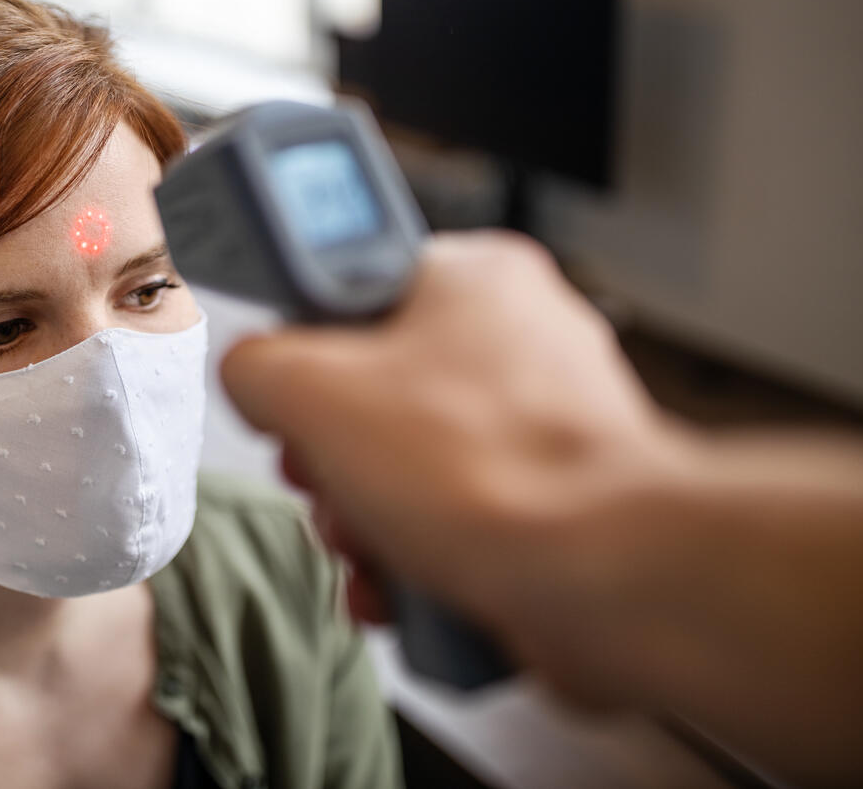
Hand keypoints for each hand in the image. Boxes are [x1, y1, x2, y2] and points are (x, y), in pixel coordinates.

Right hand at [221, 231, 673, 700]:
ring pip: (409, 465)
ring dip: (364, 518)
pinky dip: (417, 557)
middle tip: (323, 475)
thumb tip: (253, 377)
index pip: (355, 277)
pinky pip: (455, 519)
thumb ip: (256, 363)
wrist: (609, 584)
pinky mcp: (555, 502)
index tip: (282, 372)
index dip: (302, 337)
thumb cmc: (497, 473)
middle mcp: (519, 340)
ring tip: (369, 542)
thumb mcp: (314, 392)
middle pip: (372, 389)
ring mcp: (543, 426)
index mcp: (474, 277)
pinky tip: (403, 585)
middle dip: (331, 457)